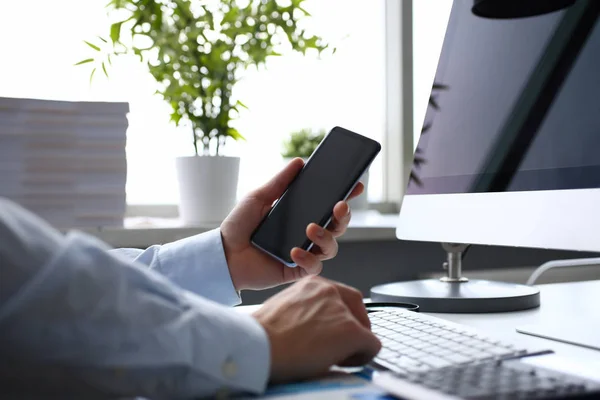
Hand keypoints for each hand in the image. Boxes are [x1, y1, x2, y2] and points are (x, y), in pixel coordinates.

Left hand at [221, 158, 363, 290]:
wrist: (222, 254)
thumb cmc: (239, 226)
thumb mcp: (258, 198)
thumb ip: (279, 182)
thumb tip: (300, 162)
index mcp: (300, 215)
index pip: (328, 205)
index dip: (345, 196)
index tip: (355, 185)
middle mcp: (305, 234)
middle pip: (337, 226)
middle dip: (344, 216)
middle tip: (338, 206)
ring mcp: (303, 252)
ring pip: (331, 247)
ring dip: (326, 237)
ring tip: (310, 229)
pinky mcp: (296, 270)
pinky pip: (314, 267)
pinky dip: (308, 258)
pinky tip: (295, 251)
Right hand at [253, 276, 380, 382]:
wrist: (258, 346)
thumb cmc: (263, 335)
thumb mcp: (285, 309)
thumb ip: (305, 310)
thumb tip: (315, 327)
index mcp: (313, 284)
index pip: (342, 296)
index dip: (342, 317)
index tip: (333, 332)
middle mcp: (330, 291)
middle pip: (358, 309)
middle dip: (354, 328)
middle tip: (340, 346)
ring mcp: (342, 311)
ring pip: (364, 330)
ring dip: (352, 345)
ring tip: (331, 358)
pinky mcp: (351, 332)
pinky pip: (372, 346)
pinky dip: (361, 357)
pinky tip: (340, 363)